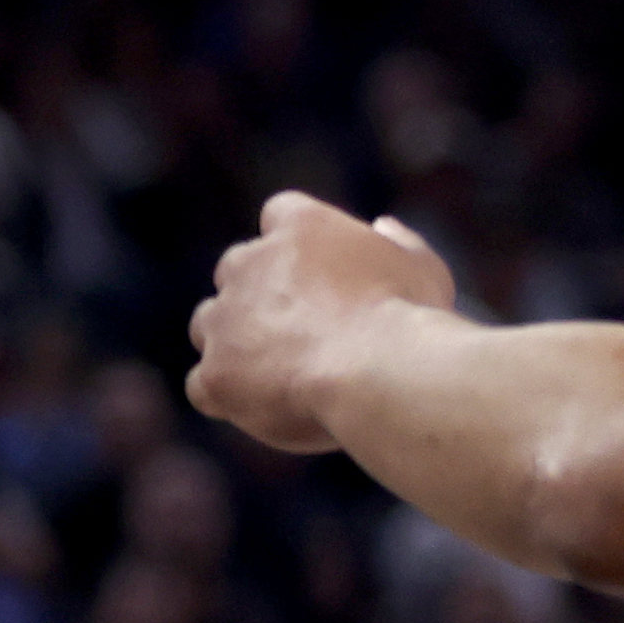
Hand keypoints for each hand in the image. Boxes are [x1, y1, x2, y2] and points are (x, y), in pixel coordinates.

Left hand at [184, 192, 456, 455]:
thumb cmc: (408, 319)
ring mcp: (225, 318)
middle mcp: (249, 262)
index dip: (296, 249)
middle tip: (302, 333)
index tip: (320, 280)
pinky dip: (223, 396)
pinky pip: (202, 384)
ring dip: (232, 343)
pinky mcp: (215, 372)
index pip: (280, 215)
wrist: (380, 373)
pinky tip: (259, 407)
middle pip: (235, 269)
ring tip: (279, 373)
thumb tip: (382, 227)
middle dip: (258, 297)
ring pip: (208, 324)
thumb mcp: (421, 268)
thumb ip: (396, 243)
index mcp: (300, 226)